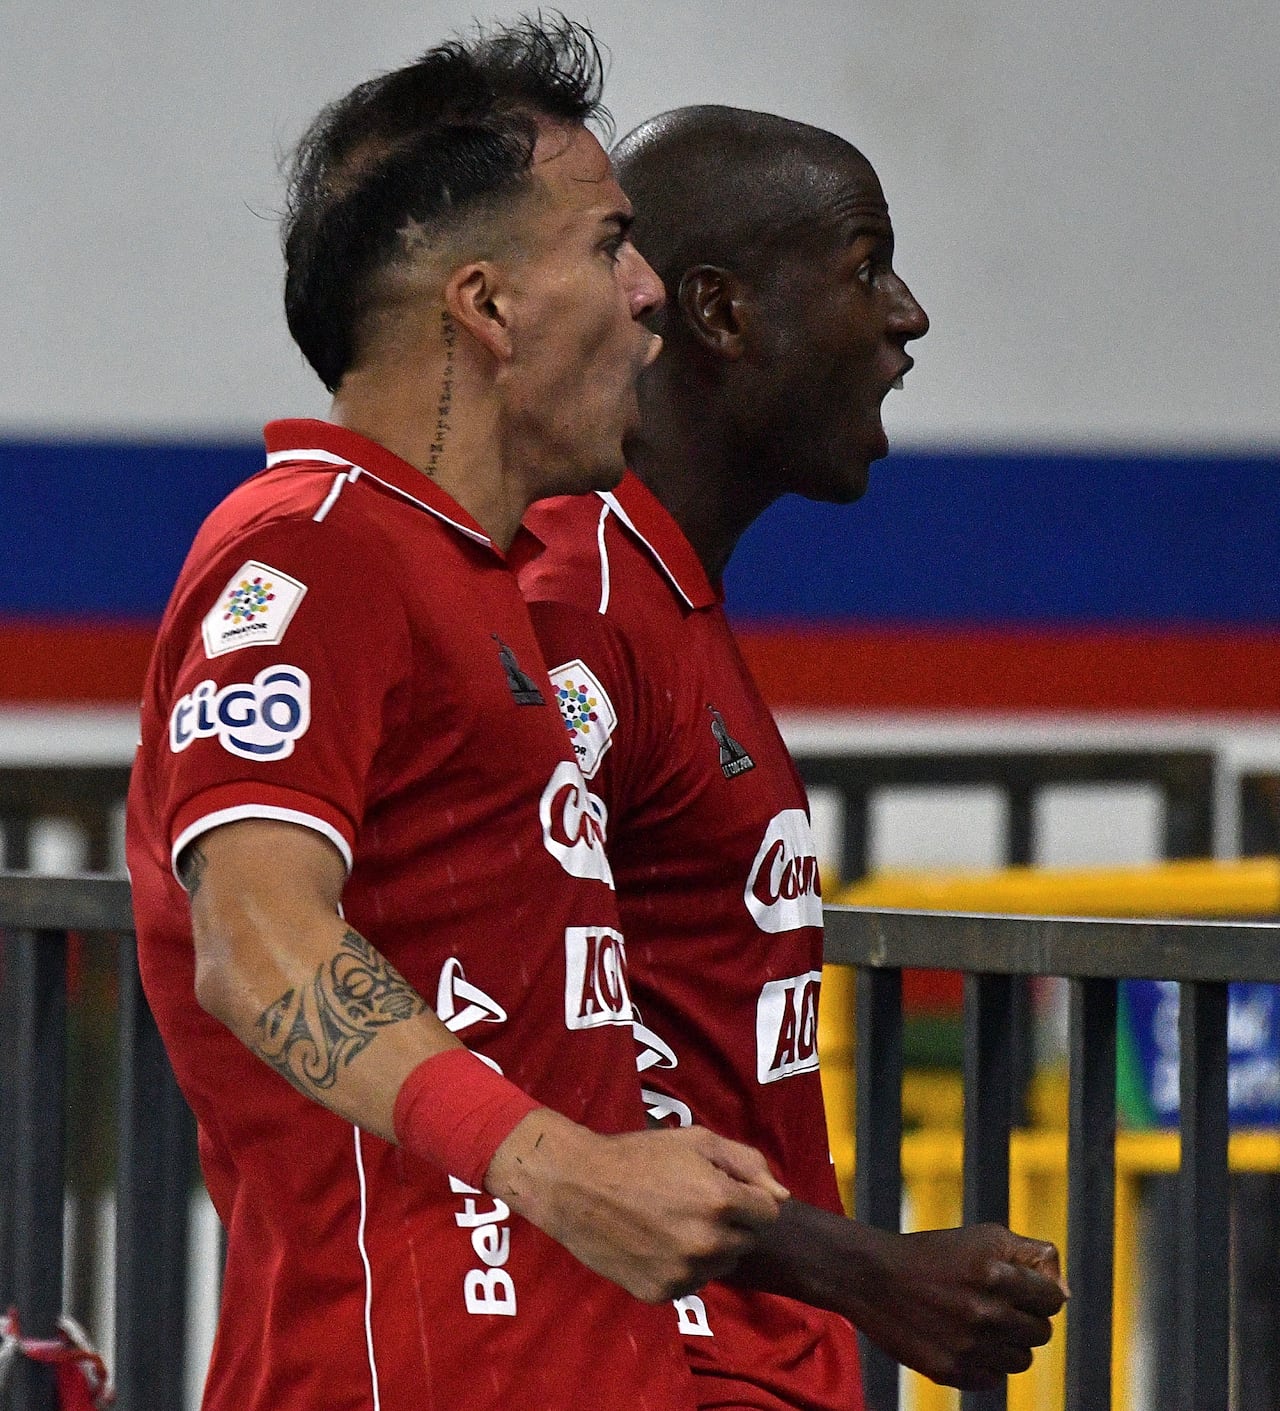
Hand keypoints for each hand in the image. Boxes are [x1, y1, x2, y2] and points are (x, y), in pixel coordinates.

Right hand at [485, 1110, 788, 1301]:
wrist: (578, 1187)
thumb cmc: (640, 1156)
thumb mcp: (697, 1141)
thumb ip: (748, 1163)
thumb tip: (782, 1197)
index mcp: (722, 1201)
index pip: (768, 1213)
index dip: (747, 1198)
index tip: (720, 1188)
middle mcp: (709, 1243)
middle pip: (745, 1241)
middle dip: (729, 1223)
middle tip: (690, 1202)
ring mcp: (685, 1273)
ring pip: (720, 1265)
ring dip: (708, 1247)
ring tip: (671, 1221)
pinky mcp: (662, 1294)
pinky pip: (690, 1283)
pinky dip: (681, 1267)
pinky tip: (655, 1243)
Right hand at [853, 1223, 1066, 1389]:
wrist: (874, 1278)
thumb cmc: (934, 1253)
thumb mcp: (984, 1237)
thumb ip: (1031, 1256)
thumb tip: (1064, 1292)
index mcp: (995, 1275)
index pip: (1052, 1299)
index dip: (1040, 1292)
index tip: (1020, 1288)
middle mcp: (985, 1313)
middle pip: (1041, 1332)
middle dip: (1025, 1318)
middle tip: (996, 1303)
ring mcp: (968, 1347)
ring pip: (1021, 1360)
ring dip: (1008, 1343)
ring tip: (980, 1323)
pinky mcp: (951, 1372)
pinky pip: (994, 1379)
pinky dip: (985, 1363)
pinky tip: (963, 1340)